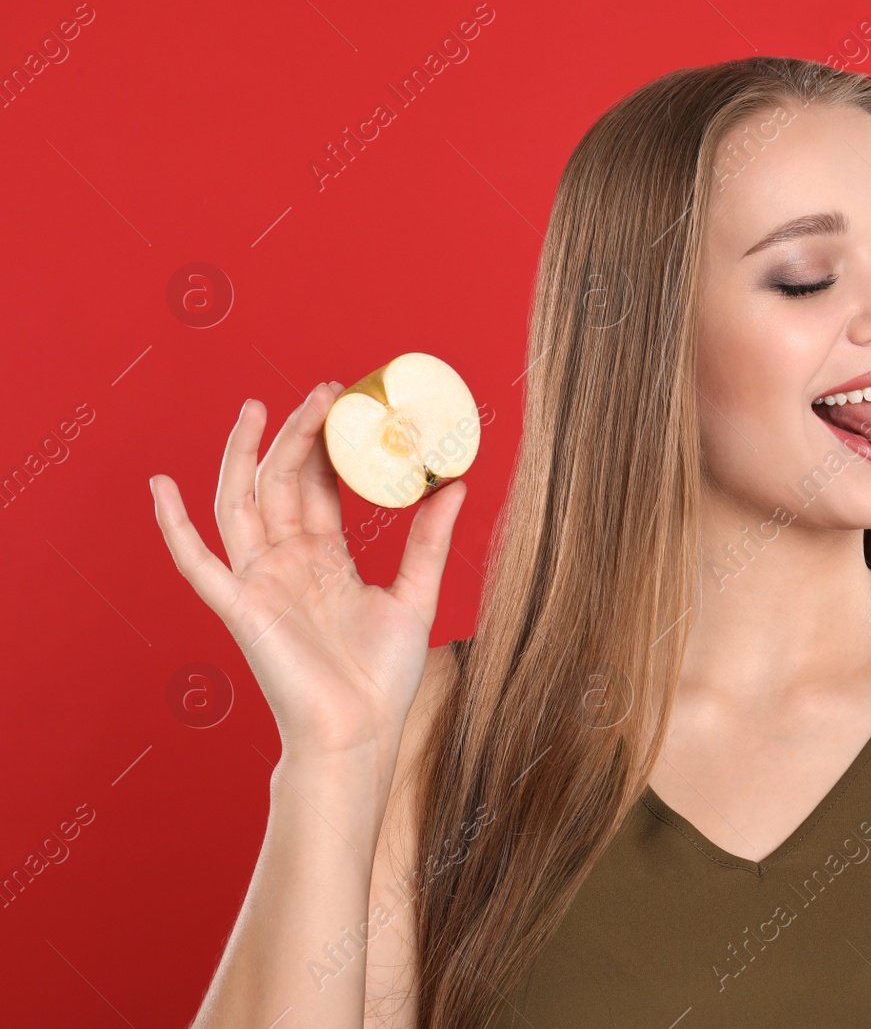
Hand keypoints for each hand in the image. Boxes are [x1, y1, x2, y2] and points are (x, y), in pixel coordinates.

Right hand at [149, 383, 468, 759]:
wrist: (359, 733)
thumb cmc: (383, 678)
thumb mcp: (416, 597)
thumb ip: (430, 541)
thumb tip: (455, 484)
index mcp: (325, 560)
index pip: (320, 488)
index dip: (329, 447)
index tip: (346, 405)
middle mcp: (287, 564)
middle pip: (284, 483)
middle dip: (298, 435)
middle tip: (323, 391)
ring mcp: (259, 582)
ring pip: (242, 504)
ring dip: (245, 455)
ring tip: (257, 407)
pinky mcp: (239, 607)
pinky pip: (197, 562)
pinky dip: (174, 525)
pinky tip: (161, 486)